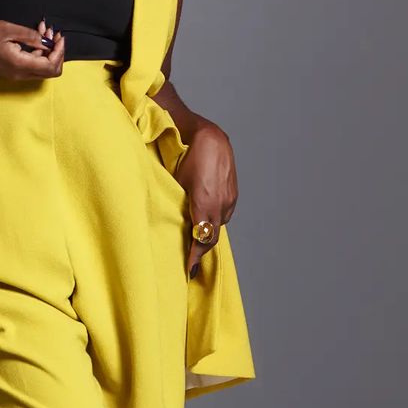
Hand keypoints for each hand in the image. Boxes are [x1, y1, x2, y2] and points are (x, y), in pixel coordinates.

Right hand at [0, 18, 63, 78]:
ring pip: (41, 67)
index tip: (59, 37)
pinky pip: (31, 65)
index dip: (59, 53)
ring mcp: (16, 74)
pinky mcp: (12, 71)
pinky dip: (37, 52)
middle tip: (54, 34)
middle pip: (49, 71)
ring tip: (44, 30)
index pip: (50, 67)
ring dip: (47, 50)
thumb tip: (48, 42)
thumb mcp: (9, 29)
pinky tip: (36, 36)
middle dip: (56, 52)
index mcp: (20, 65)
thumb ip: (31, 37)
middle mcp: (20, 74)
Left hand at [172, 122, 236, 278]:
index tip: (188, 271)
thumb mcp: (176, 183)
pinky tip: (204, 222)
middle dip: (200, 251)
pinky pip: (223, 215)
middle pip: (211, 237)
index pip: (201, 239)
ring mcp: (229, 200)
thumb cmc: (186, 156)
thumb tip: (175, 225)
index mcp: (205, 203)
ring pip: (218, 226)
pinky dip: (213, 222)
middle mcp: (221, 204)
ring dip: (207, 235)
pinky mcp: (233, 195)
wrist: (208, 136)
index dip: (194, 257)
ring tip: (195, 245)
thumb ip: (177, 206)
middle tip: (189, 264)